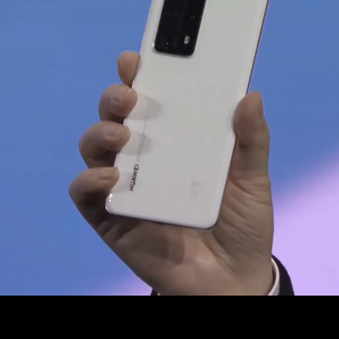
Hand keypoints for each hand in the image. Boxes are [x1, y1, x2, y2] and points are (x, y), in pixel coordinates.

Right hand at [69, 52, 274, 294]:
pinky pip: (86, 194)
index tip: (137, 59)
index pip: (151, 102)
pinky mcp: (112, 218)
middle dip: (115, 98)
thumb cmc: (241, 224)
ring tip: (121, 134)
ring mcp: (127, 188)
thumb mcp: (252, 179)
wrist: (232, 279)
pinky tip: (111, 177)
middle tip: (129, 94)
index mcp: (177, 142)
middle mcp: (146, 159)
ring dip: (100, 133)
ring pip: (95, 148)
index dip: (139, 76)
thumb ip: (252, 140)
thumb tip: (251, 94)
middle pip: (117, 117)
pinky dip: (89, 180)